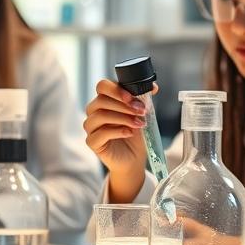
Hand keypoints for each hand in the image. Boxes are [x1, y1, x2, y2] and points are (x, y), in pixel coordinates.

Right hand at [83, 79, 153, 200]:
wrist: (134, 158)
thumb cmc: (135, 135)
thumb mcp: (141, 115)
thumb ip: (144, 99)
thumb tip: (153, 87)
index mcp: (104, 100)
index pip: (103, 86)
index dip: (117, 90)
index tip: (133, 98)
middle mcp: (94, 111)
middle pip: (101, 100)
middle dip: (124, 105)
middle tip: (141, 111)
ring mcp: (91, 127)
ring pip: (100, 115)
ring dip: (123, 118)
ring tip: (139, 123)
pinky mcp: (92, 142)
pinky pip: (101, 133)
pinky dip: (118, 131)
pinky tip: (129, 133)